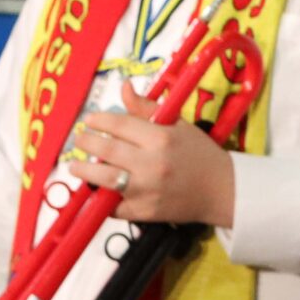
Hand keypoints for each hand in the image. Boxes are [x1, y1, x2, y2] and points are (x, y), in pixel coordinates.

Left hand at [67, 79, 236, 226]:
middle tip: (80, 139)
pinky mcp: (145, 212)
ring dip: (84, 171)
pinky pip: (113, 207)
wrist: (222, 190)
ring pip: (103, 179)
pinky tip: (97, 190)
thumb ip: (146, 108)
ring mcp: (147, 191)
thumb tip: (124, 87)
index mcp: (161, 139)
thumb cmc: (199, 154)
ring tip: (76, 166)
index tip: (90, 120)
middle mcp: (152, 164)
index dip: (98, 121)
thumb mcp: (178, 125)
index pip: (119, 125)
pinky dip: (102, 199)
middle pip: (106, 150)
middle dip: (86, 142)